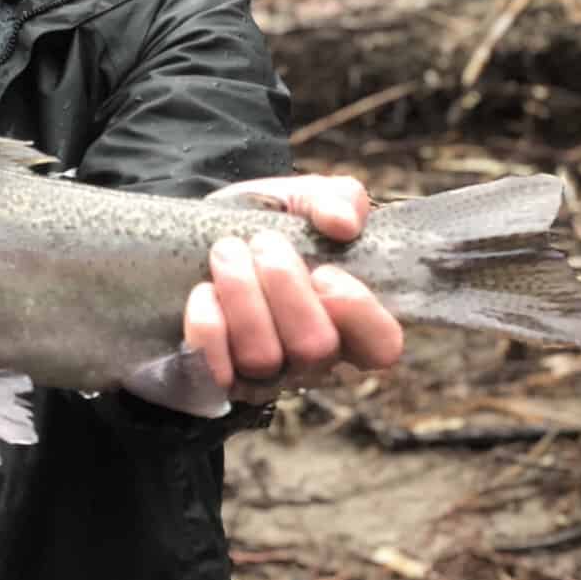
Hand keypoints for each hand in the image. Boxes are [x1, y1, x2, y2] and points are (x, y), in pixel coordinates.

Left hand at [183, 174, 403, 403]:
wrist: (199, 236)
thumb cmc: (268, 224)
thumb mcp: (305, 200)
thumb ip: (338, 199)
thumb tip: (343, 223)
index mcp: (348, 321)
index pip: (381, 345)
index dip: (358, 312)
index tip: (325, 270)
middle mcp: (312, 360)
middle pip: (315, 347)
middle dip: (285, 286)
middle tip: (263, 242)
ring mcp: (264, 376)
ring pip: (262, 357)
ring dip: (242, 294)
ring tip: (226, 251)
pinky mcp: (216, 380)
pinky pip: (216, 371)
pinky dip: (208, 329)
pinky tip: (203, 292)